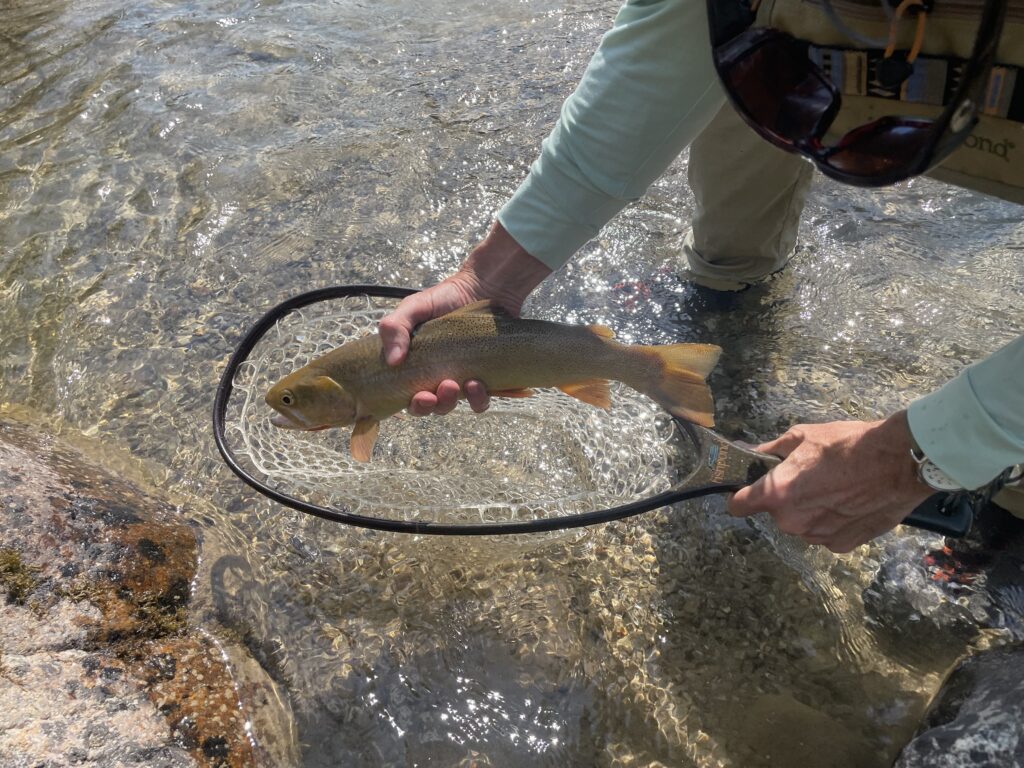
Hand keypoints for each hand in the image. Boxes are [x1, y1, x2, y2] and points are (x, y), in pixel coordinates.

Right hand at [377, 221, 551, 415]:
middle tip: (441, 388)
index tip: (418, 396)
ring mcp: (462, 378)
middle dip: (434, 405)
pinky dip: (479, 400)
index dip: (413, 404)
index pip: (408, 397)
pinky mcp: (486, 377)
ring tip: (463, 383)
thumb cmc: (446, 297)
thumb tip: (391, 361)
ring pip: (455, 406)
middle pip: (432, 407)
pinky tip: (479, 384)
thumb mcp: (414, 307)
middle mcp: (438, 376)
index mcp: (417, 366)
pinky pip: (481, 401)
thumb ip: (395, 327)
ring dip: (455, 402)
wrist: (485, 286)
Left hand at [727, 411, 932, 552]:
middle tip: (809, 477)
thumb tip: (748, 452)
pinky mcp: (842, 545)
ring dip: (810, 511)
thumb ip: (770, 450)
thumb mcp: (802, 436)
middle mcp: (792, 521)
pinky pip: (826, 533)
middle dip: (786, 498)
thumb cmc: (848, 444)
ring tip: (835, 487)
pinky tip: (850, 502)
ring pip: (802, 524)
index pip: (738, 506)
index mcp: (777, 494)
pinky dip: (833, 521)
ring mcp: (817, 536)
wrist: (899, 462)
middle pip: (776, 512)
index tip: (748, 489)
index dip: (741, 496)